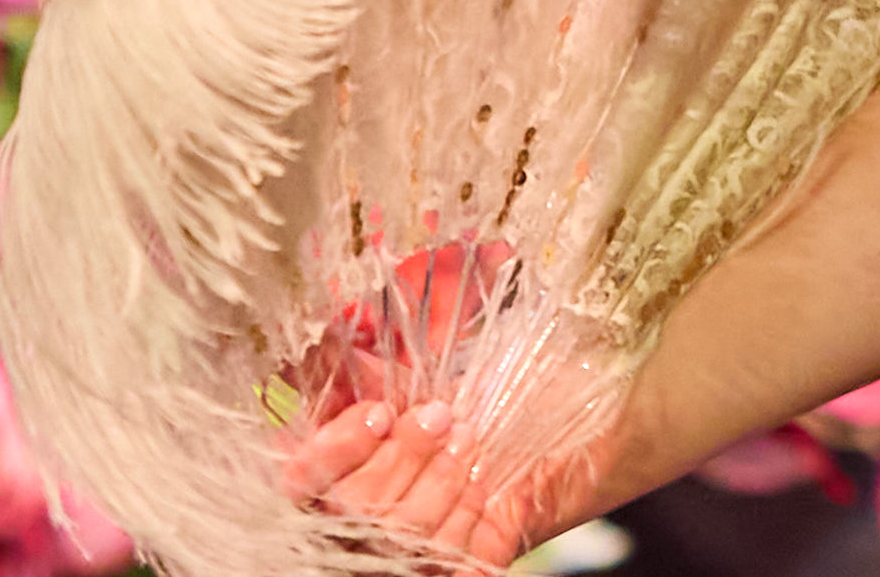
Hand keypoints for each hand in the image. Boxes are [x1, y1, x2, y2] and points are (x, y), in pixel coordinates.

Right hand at [278, 393, 592, 570]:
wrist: (574, 442)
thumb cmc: (490, 410)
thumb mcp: (432, 386)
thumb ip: (387, 372)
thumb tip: (346, 327)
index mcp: (336, 478)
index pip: (305, 476)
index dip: (338, 447)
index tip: (379, 413)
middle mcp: (355, 527)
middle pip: (356, 505)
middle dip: (404, 456)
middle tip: (442, 417)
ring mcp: (399, 557)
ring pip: (402, 531)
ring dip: (440, 478)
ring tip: (469, 443)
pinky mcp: (450, 575)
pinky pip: (447, 559)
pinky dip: (468, 517)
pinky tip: (484, 487)